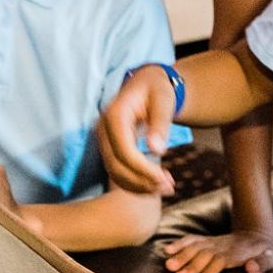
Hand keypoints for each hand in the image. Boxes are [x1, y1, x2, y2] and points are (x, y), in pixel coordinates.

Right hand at [95, 65, 177, 195]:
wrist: (147, 84)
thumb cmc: (157, 89)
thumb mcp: (164, 100)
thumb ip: (160, 123)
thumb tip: (156, 150)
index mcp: (115, 115)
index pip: (123, 150)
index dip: (142, 169)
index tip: (164, 179)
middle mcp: (103, 129)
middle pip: (117, 165)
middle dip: (142, 181)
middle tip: (170, 188)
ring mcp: (104, 140)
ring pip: (115, 172)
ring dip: (139, 186)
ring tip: (167, 188)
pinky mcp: (109, 148)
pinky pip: (118, 171)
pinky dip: (136, 182)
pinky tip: (156, 184)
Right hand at [162, 232, 272, 272]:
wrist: (258, 235)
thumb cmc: (266, 253)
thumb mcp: (272, 259)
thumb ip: (262, 264)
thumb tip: (250, 268)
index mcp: (238, 253)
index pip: (221, 261)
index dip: (210, 271)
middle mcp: (223, 246)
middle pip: (205, 255)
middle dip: (191, 266)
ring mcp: (214, 243)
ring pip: (196, 247)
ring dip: (182, 255)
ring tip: (168, 266)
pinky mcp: (208, 241)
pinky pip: (192, 240)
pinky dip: (179, 244)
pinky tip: (167, 250)